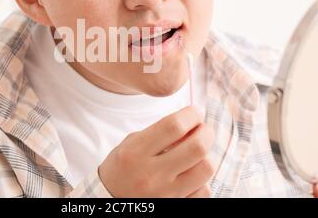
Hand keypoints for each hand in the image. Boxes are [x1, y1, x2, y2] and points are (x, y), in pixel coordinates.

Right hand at [98, 106, 214, 197]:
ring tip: (197, 153)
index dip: (191, 114)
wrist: (111, 202)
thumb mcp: (131, 144)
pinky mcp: (176, 206)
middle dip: (206, 132)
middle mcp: (151, 174)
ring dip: (205, 155)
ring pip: (205, 169)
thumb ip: (159, 133)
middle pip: (196, 147)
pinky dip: (201, 178)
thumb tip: (192, 122)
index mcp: (136, 152)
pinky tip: (191, 172)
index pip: (173, 126)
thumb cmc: (122, 168)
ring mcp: (165, 194)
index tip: (195, 112)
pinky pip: (204, 189)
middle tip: (203, 129)